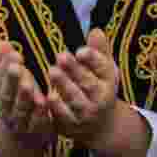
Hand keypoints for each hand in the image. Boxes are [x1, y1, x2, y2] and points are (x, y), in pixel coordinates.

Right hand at [0, 42, 53, 146]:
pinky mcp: (35, 130)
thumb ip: (5, 61)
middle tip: (17, 68)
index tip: (15, 54)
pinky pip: (37, 123)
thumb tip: (2, 42)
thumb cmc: (17, 95)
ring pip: (21, 110)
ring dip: (25, 98)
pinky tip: (45, 102)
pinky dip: (40, 114)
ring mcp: (19, 121)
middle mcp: (4, 109)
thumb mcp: (9, 78)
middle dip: (11, 81)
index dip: (4, 68)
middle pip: (6, 95)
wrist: (23, 131)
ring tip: (30, 85)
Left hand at [47, 29, 122, 149]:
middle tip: (61, 56)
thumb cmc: (98, 87)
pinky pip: (64, 117)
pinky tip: (47, 96)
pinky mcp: (72, 126)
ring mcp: (87, 114)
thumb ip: (99, 50)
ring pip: (76, 100)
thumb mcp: (102, 68)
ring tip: (52, 71)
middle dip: (75, 70)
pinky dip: (56, 108)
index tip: (81, 51)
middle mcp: (100, 99)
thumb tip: (96, 30)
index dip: (92, 59)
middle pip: (88, 84)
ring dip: (64, 86)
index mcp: (109, 80)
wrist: (101, 126)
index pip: (103, 68)